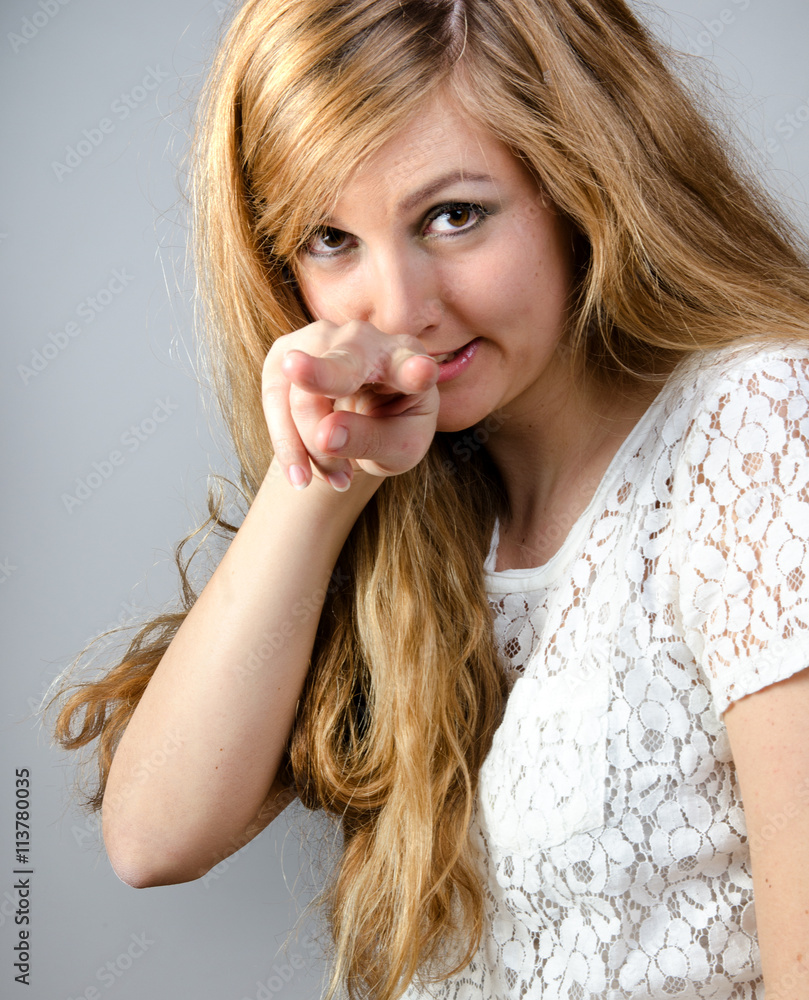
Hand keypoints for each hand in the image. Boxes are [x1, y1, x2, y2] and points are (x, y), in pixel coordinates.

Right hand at [262, 319, 439, 490]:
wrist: (361, 423)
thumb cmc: (392, 430)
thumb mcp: (398, 449)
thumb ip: (371, 440)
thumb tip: (324, 436)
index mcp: (407, 360)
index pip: (410, 366)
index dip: (414, 371)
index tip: (422, 373)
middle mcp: (366, 339)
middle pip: (342, 361)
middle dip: (320, 371)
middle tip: (294, 368)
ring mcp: (322, 339)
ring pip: (301, 393)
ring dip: (310, 446)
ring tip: (338, 479)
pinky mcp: (285, 352)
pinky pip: (275, 399)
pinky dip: (286, 442)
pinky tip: (303, 472)